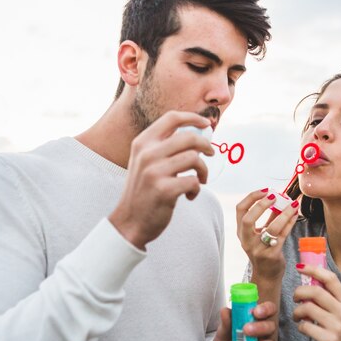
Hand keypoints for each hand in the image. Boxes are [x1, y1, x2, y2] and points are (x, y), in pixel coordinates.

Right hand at [109, 111, 213, 248]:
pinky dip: (197, 189)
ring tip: (200, 181)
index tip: (207, 124)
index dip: (193, 118)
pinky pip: (193, 181)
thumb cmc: (144, 191)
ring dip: (203, 171)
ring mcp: (154, 172)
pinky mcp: (164, 190)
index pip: (171, 118)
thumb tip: (198, 134)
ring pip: (194, 159)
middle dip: (206, 145)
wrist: (129, 222)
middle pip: (189, 137)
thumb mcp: (145, 162)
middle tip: (211, 154)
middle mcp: (147, 154)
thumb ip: (164, 147)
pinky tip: (189, 196)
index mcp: (142, 143)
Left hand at [212, 301, 277, 340]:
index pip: (270, 309)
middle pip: (270, 327)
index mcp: (258, 319)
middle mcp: (266, 333)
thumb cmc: (228, 339)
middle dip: (260, 328)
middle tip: (246, 330)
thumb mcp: (224, 331)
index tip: (256, 311)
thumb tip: (225, 311)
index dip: (266, 309)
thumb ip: (226, 322)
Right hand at [236, 189, 298, 281]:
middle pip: (247, 219)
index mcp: (241, 232)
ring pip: (271, 228)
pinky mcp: (271, 256)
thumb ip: (269, 217)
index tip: (265, 190)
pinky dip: (290, 223)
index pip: (240, 210)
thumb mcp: (262, 233)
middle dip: (261, 205)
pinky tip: (295, 214)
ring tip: (293, 204)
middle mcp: (247, 241)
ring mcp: (258, 249)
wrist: (267, 275)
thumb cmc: (264, 251)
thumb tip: (280, 198)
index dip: (251, 198)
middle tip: (275, 196)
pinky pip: (282, 235)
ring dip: (283, 213)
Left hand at [293, 265, 340, 340]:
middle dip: (299, 292)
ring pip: (307, 308)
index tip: (299, 267)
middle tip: (295, 298)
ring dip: (297, 311)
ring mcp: (337, 326)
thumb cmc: (334, 331)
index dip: (314, 270)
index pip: (330, 278)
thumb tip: (307, 277)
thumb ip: (325, 297)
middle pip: (316, 291)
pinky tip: (303, 328)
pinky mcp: (328, 340)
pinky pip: (305, 326)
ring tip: (298, 316)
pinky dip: (300, 326)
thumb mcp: (336, 312)